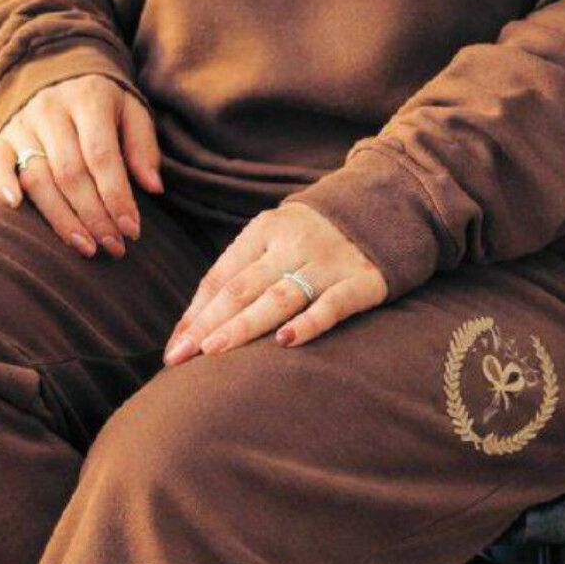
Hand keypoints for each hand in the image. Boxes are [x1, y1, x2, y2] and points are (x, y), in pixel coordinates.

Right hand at [0, 75, 162, 258]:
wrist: (57, 73)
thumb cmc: (104, 104)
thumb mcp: (132, 111)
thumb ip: (143, 147)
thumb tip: (153, 187)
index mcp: (88, 99)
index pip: (101, 156)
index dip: (116, 196)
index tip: (132, 230)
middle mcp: (51, 110)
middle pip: (70, 173)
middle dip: (94, 216)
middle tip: (114, 247)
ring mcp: (23, 124)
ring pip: (37, 177)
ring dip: (61, 218)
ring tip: (86, 247)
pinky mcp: (2, 137)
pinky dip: (2, 184)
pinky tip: (16, 207)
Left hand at [163, 202, 385, 363]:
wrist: (390, 206)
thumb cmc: (318, 234)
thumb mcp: (278, 236)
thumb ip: (244, 270)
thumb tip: (196, 322)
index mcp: (266, 229)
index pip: (221, 275)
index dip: (195, 312)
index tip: (174, 347)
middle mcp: (293, 243)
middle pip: (242, 288)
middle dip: (207, 324)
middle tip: (180, 357)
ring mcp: (329, 262)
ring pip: (279, 297)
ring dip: (244, 326)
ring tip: (214, 351)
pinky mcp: (363, 280)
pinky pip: (332, 305)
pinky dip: (309, 324)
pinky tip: (284, 343)